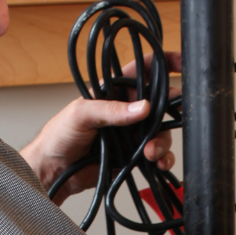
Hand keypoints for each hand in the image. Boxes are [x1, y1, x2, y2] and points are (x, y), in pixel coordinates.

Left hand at [21, 52, 180, 204]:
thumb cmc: (59, 136)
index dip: (163, 63)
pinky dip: (163, 160)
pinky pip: (157, 156)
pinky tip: (158, 163)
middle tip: (161, 125)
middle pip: (160, 106)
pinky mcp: (134, 156)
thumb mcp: (81, 114)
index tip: (181, 64)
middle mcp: (126, 111)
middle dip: (167, 115)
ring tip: (151, 153)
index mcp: (114, 92)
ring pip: (161, 133)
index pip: (143, 70)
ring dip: (162, 143)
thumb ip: (111, 110)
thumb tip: (141, 108)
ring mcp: (132, 134)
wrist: (54, 171)